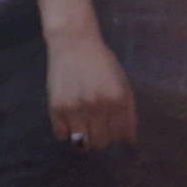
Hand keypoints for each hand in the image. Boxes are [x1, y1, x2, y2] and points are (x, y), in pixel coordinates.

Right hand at [46, 25, 138, 151]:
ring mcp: (76, 108)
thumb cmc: (102, 63)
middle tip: (99, 129)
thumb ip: (128, 112)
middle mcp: (98, 106)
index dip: (119, 136)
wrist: (74, 43)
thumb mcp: (122, 83)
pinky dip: (66, 132)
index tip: (114, 130)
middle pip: (101, 142)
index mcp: (118, 100)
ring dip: (84, 140)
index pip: (121, 135)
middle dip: (102, 139)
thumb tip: (130, 140)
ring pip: (81, 143)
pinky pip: (62, 135)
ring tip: (84, 128)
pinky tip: (70, 120)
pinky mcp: (56, 108)